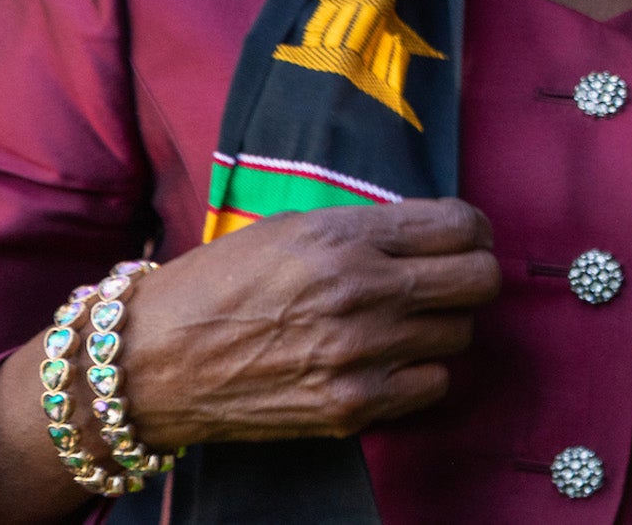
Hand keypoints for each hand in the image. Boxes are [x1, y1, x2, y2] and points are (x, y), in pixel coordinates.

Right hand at [119, 198, 501, 445]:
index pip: (461, 224)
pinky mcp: (351, 407)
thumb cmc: (219, 284)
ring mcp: (360, 355)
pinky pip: (433, 383)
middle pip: (479, 280)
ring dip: (440, 324)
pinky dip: (420, 371)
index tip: (462, 236)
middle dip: (471, 274)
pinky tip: (387, 358)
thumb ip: (368, 229)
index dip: (471, 229)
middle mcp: (362, 294)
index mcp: (345, 239)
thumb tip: (438, 232)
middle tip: (447, 277)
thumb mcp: (293, 227)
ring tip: (403, 319)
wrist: (151, 363)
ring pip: (460, 334)